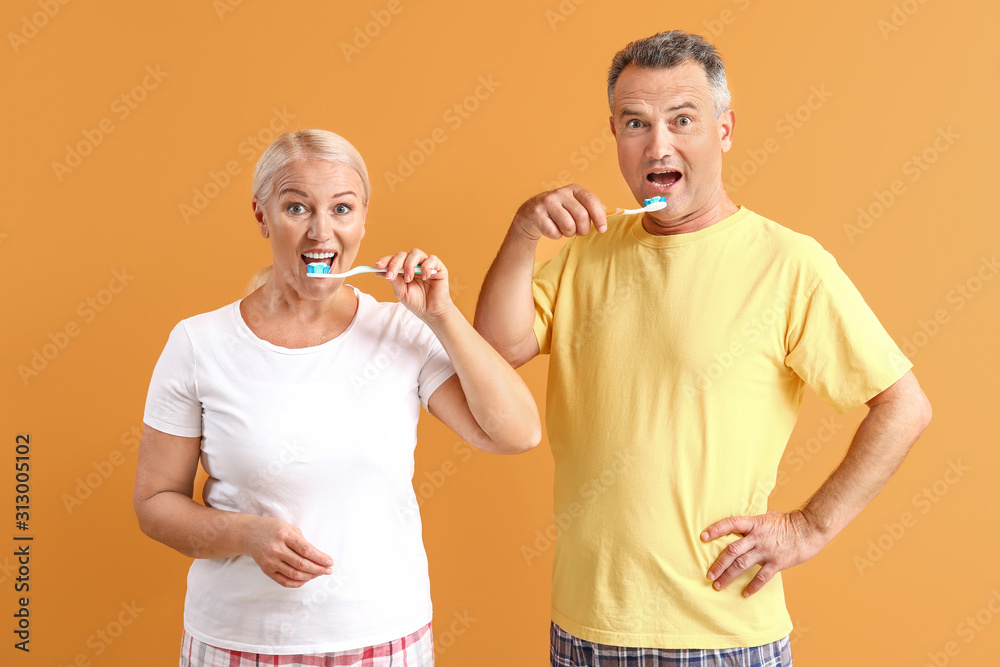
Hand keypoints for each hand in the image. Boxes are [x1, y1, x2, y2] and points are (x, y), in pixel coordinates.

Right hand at [242, 515, 333, 587]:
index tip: (330, 562)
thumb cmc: (272, 528)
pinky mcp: (266, 570)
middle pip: (302, 564)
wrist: (249, 533)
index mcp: (284, 535)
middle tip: (328, 570)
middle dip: (318, 569)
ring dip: (310, 576)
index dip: (320, 558)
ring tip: (320, 574)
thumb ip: (302, 541)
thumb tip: (318, 557)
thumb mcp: (289, 528)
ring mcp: (270, 561)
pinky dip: (297, 583)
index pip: (306, 550)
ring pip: (294, 574)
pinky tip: (306, 579)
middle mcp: (276, 549)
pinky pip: (284, 581)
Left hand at [375, 249, 450, 321]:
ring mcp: (426, 264)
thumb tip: (380, 271)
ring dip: (409, 265)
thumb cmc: (417, 302)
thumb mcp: (401, 292)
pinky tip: (424, 277)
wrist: (431, 312)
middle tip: (391, 275)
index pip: (394, 259)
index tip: (377, 266)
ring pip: (416, 253)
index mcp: (404, 269)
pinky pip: (432, 259)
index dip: (386, 260)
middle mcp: (414, 264)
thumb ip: (393, 280)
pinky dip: (426, 267)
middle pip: (403, 254)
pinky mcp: (438, 267)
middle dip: (395, 263)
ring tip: (409, 279)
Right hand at [512, 184, 606, 240]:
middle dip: (583, 229)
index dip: (599, 218)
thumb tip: (610, 212)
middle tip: (579, 232)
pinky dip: (556, 235)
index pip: (592, 202)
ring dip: (569, 233)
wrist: (530, 214)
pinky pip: (554, 232)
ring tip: (564, 229)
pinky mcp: (537, 214)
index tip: (602, 229)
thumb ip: (591, 207)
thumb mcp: (575, 205)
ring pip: (568, 226)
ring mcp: (547, 202)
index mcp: (574, 189)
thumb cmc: (559, 212)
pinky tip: (552, 229)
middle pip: (581, 217)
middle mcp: (560, 193)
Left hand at [701, 509, 825, 596]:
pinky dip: (752, 586)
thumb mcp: (767, 518)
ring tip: (718, 585)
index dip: (715, 529)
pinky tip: (745, 593)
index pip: (730, 523)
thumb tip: (740, 527)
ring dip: (728, 576)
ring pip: (742, 565)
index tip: (702, 537)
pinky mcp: (777, 563)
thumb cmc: (788, 522)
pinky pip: (761, 577)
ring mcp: (766, 551)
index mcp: (754, 524)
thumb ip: (752, 525)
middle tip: (709, 575)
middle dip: (718, 564)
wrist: (810, 528)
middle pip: (732, 551)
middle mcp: (757, 537)